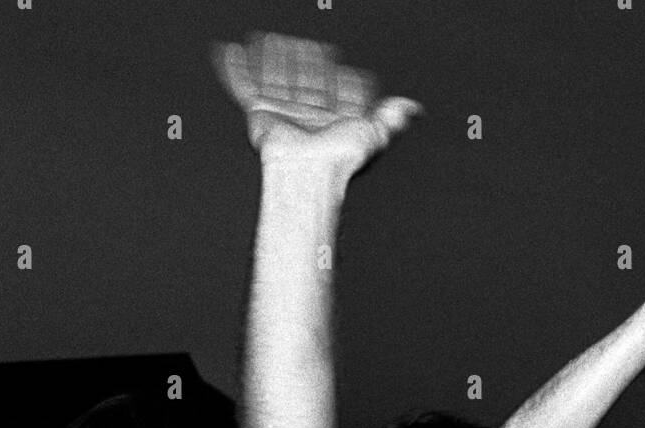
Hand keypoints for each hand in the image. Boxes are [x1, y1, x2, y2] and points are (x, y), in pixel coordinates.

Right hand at [213, 32, 421, 173]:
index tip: (335, 60)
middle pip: (303, 79)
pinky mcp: (259, 112)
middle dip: (300, 61)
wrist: (307, 170)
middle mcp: (307, 114)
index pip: (332, 88)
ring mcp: (282, 112)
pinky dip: (234, 69)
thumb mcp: (376, 133)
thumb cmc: (341, 157)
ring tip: (267, 39)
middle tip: (301, 45)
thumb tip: (415, 109)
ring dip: (271, 58)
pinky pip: (243, 85)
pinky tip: (229, 51)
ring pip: (275, 77)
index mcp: (332, 117)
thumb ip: (392, 117)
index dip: (334, 74)